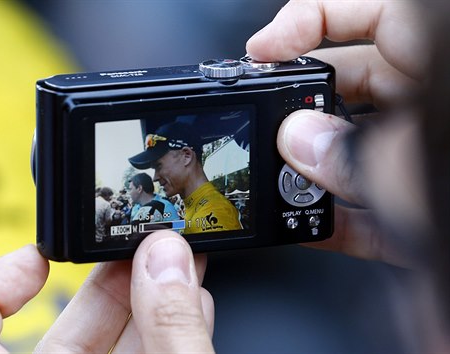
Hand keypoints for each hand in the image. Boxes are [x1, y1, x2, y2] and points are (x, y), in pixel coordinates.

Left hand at [0, 231, 213, 352]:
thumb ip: (168, 336)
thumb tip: (164, 261)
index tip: (36, 261)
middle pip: (59, 336)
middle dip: (109, 282)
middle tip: (145, 247)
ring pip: (107, 351)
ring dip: (146, 304)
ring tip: (179, 265)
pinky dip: (164, 337)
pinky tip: (191, 309)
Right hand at [247, 0, 427, 268]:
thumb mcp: (421, 172)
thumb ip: (360, 156)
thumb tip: (301, 142)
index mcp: (438, 72)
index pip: (374, 11)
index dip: (308, 18)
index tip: (262, 51)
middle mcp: (429, 109)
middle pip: (350, 83)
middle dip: (298, 109)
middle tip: (268, 132)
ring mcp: (423, 159)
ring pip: (351, 147)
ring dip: (308, 168)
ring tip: (281, 187)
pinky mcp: (420, 209)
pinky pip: (365, 203)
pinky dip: (331, 217)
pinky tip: (302, 229)